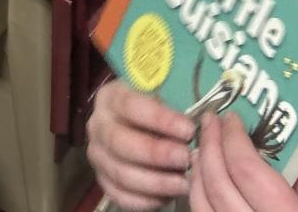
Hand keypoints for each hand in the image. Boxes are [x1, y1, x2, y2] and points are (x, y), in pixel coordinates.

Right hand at [86, 80, 193, 210]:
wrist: (140, 132)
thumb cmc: (156, 115)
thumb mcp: (162, 101)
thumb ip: (172, 111)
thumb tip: (200, 126)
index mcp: (110, 98)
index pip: (130, 105)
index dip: (160, 119)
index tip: (188, 130)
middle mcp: (98, 126)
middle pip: (120, 142)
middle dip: (156, 153)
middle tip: (185, 158)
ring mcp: (98, 155)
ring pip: (121, 173)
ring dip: (155, 181)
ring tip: (184, 182)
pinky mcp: (103, 181)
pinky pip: (121, 196)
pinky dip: (146, 199)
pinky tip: (168, 196)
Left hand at [191, 113, 297, 211]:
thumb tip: (262, 148)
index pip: (248, 171)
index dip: (234, 139)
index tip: (231, 117)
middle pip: (219, 186)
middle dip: (210, 147)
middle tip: (209, 122)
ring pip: (203, 206)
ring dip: (198, 171)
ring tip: (202, 146)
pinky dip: (197, 195)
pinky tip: (201, 177)